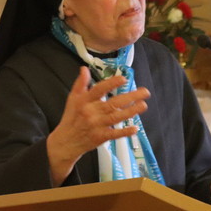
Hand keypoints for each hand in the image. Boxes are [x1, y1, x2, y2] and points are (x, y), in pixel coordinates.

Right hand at [46, 66, 149, 185]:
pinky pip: (114, 134)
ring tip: (143, 105)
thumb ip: (80, 83)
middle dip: (131, 97)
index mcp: (84, 101)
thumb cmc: (71, 117)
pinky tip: (135, 128)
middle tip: (145, 92)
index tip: (123, 79)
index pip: (99, 89)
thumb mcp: (72, 98)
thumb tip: (84, 69)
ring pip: (116, 117)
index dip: (111, 84)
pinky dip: (125, 131)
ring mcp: (96, 125)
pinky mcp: (100, 137)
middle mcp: (91, 112)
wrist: (65, 141)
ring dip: (131, 111)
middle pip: (113, 103)